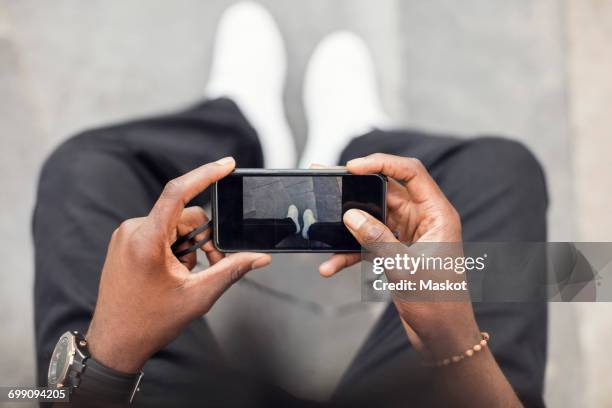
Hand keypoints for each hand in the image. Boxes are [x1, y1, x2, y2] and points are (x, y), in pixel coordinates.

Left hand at [86, 157, 270, 372]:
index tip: (228, 164)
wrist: (115, 343)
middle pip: (184, 215)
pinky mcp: (126, 243)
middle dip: (204, 237)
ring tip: (191, 275)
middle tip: (214, 264)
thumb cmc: (149, 322)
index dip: (206, 174)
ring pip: (174, 225)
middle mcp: (132, 231)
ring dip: (191, 245)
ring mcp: (126, 236)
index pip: (178, 192)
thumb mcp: (198, 296)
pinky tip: (176, 272)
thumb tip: (259, 257)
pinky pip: (160, 232)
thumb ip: (231, 271)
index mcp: (146, 239)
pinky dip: (176, 247)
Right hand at [316, 154, 478, 358]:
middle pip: (387, 191)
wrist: (443, 337)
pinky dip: (351, 251)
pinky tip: (331, 264)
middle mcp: (424, 220)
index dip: (382, 163)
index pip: (410, 173)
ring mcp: (410, 236)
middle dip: (357, 187)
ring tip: (322, 217)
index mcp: (437, 215)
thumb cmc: (439, 303)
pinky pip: (370, 242)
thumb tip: (350, 216)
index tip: (352, 167)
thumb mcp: (405, 268)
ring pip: (374, 217)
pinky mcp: (397, 252)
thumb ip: (377, 239)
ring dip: (349, 224)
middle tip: (329, 178)